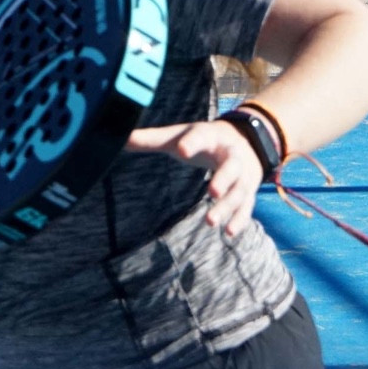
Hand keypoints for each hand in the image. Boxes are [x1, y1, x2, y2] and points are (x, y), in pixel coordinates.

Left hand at [126, 120, 265, 235]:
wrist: (247, 139)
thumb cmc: (202, 139)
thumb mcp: (179, 135)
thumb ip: (151, 139)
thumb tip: (119, 138)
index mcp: (210, 135)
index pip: (201, 136)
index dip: (192, 142)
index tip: (182, 150)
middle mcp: (231, 154)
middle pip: (230, 166)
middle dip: (223, 179)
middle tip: (211, 192)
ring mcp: (243, 174)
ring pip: (239, 191)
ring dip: (227, 207)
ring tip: (210, 222)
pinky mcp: (248, 191)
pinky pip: (246, 206)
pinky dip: (240, 219)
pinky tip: (229, 233)